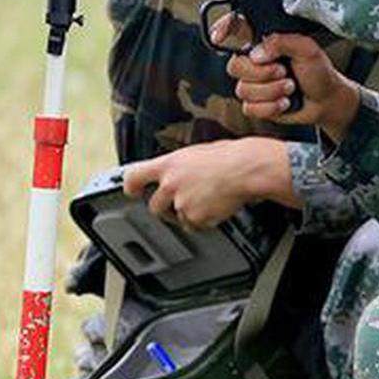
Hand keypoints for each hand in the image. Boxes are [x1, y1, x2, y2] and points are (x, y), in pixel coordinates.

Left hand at [121, 137, 294, 227]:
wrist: (247, 168)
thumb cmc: (229, 156)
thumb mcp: (197, 153)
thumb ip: (180, 166)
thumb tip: (178, 173)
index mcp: (169, 164)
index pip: (135, 176)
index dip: (131, 186)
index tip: (133, 191)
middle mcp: (170, 183)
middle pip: (154, 206)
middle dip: (165, 208)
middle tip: (181, 204)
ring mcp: (181, 202)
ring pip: (178, 218)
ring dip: (189, 214)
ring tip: (208, 200)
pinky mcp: (195, 217)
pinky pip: (196, 225)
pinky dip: (205, 221)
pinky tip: (217, 207)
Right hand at [221, 25, 361, 139]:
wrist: (326, 101)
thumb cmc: (318, 72)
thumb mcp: (307, 49)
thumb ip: (281, 42)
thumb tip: (256, 54)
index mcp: (263, 43)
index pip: (237, 29)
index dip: (224, 29)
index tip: (219, 36)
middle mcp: (254, 62)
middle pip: (235, 66)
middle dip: (262, 73)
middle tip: (284, 72)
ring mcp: (253, 84)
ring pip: (243, 90)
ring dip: (271, 91)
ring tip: (290, 88)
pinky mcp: (256, 104)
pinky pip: (249, 107)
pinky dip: (271, 107)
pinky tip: (285, 102)